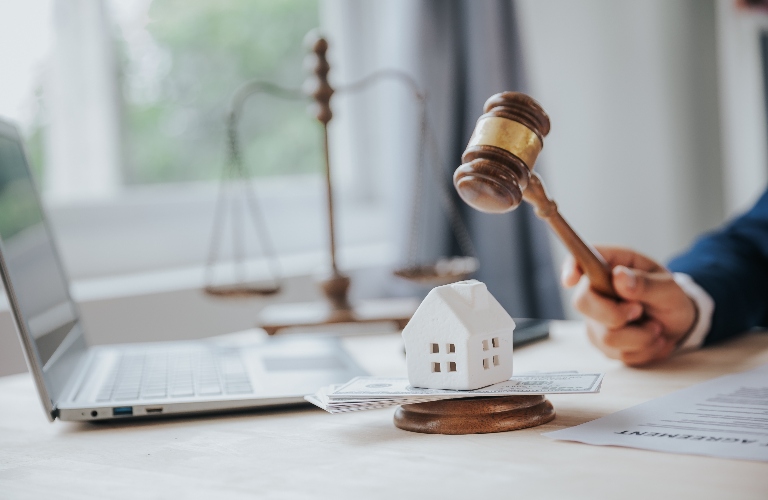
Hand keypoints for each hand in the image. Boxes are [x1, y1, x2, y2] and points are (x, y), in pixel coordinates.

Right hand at [561, 246, 696, 366]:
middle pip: (583, 302)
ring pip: (606, 336)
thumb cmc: (669, 298)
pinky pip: (618, 353)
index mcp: (611, 266)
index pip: (579, 260)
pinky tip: (650, 339)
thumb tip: (619, 277)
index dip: (571, 268)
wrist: (679, 325)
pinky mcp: (601, 342)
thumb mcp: (669, 287)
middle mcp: (596, 290)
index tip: (571, 280)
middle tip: (639, 310)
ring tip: (655, 327)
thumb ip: (645, 282)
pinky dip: (642, 350)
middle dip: (616, 314)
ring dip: (640, 337)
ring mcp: (595, 318)